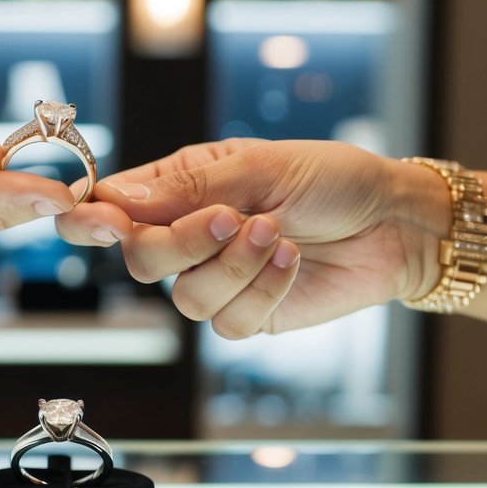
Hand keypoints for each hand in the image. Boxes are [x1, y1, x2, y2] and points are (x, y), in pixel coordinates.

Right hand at [56, 139, 445, 336]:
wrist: (393, 222)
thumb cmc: (331, 179)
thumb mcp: (261, 165)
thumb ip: (190, 186)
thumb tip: (120, 202)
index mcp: (178, 188)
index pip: (111, 208)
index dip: (93, 219)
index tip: (107, 222)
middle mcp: (188, 237)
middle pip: (142, 260)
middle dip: (184, 243)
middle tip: (233, 218)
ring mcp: (216, 279)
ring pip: (185, 299)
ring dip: (237, 266)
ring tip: (279, 234)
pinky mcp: (248, 315)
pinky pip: (229, 322)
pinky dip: (264, 289)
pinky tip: (293, 260)